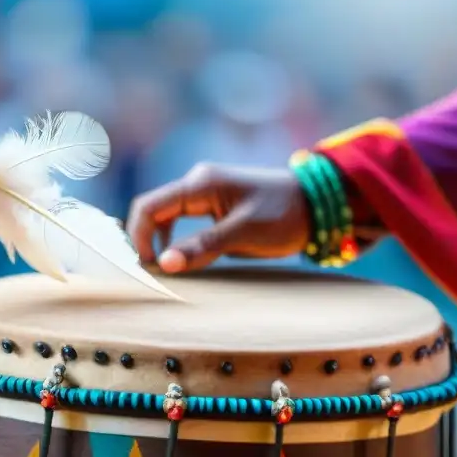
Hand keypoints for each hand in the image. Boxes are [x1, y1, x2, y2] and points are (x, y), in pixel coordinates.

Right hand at [126, 163, 309, 273]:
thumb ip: (203, 246)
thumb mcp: (245, 233)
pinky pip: (182, 220)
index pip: (150, 206)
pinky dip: (174, 239)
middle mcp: (198, 183)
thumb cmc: (285, 215)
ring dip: (158, 240)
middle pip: (153, 210)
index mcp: (201, 184)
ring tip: (162, 268)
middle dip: (145, 239)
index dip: (139, 236)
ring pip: (165, 216)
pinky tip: (179, 257)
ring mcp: (205, 193)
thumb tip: (164, 264)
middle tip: (150, 272)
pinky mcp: (214, 205)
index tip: (149, 267)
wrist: (317, 205)